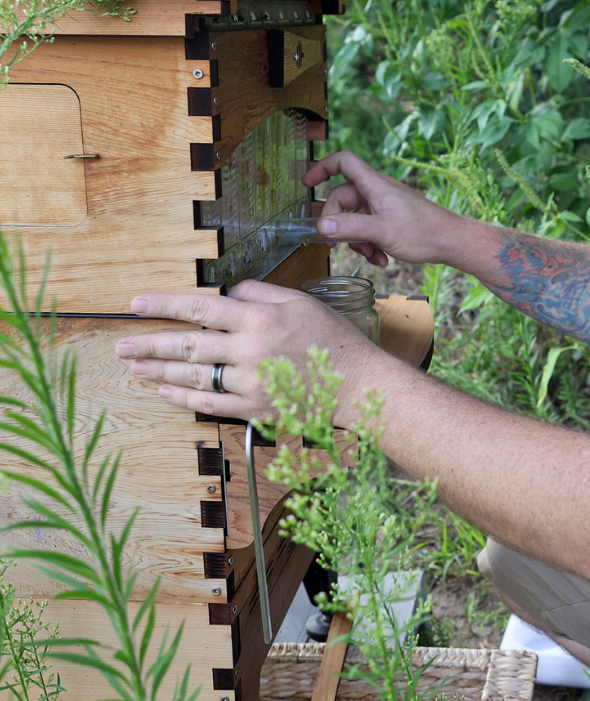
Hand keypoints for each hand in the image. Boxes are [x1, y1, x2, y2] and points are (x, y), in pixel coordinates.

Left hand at [114, 279, 373, 422]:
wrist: (358, 383)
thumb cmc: (334, 338)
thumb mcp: (301, 302)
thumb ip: (261, 293)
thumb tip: (228, 292)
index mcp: (259, 319)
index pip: (200, 308)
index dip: (164, 305)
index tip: (136, 304)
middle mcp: (248, 351)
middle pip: (187, 345)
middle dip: (149, 343)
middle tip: (121, 344)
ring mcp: (249, 383)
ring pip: (193, 375)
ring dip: (159, 370)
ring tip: (135, 366)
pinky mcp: (254, 408)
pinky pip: (210, 403)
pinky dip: (183, 397)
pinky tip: (165, 390)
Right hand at [304, 151, 464, 267]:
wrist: (452, 242)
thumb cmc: (424, 232)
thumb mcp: (382, 231)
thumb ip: (351, 228)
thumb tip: (321, 226)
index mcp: (375, 185)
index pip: (344, 162)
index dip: (322, 167)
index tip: (307, 182)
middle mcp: (378, 192)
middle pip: (343, 198)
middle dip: (338, 223)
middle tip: (334, 245)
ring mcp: (385, 206)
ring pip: (356, 218)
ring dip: (357, 240)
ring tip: (371, 255)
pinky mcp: (392, 220)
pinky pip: (370, 229)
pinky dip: (371, 244)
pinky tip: (382, 258)